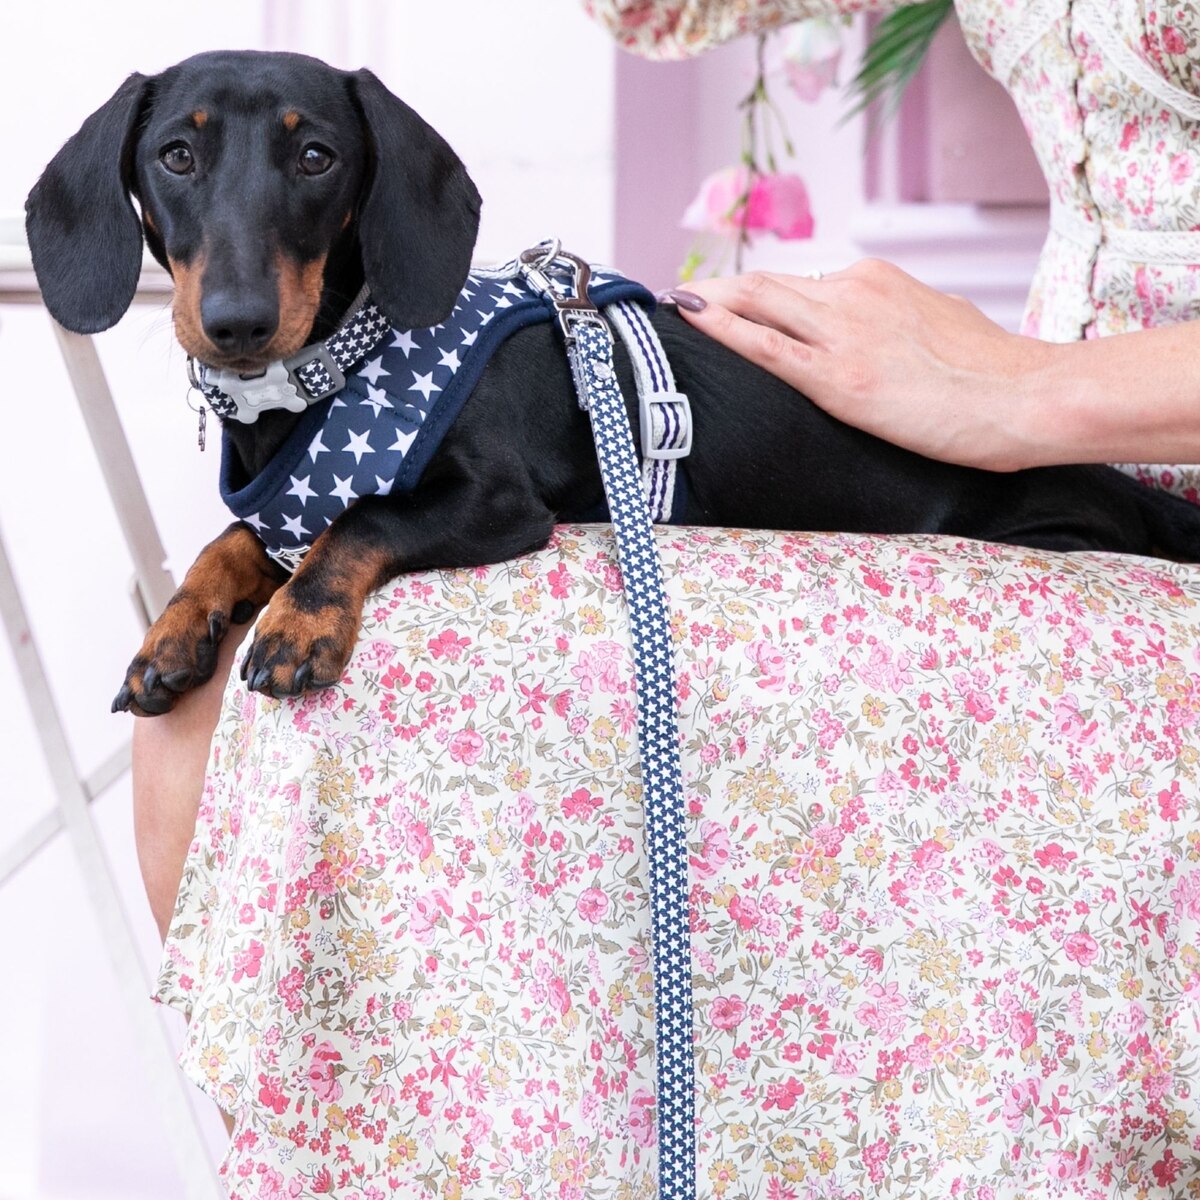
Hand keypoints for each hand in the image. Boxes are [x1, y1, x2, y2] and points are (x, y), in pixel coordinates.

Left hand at [668, 260, 1057, 471]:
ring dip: (707, 304)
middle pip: (763, 284)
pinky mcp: (840, 377)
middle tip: (671, 303)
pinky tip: (688, 319)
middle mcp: (853, 293)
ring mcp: (843, 332)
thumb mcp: (935, 326)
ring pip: (757, 302)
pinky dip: (721, 328)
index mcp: (875, 281)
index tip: (715, 298)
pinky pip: (765, 346)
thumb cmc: (992, 374)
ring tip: (667, 313)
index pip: (794, 283)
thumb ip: (892, 324)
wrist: (1026, 397)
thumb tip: (872, 341)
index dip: (747, 292)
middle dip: (712, 293)